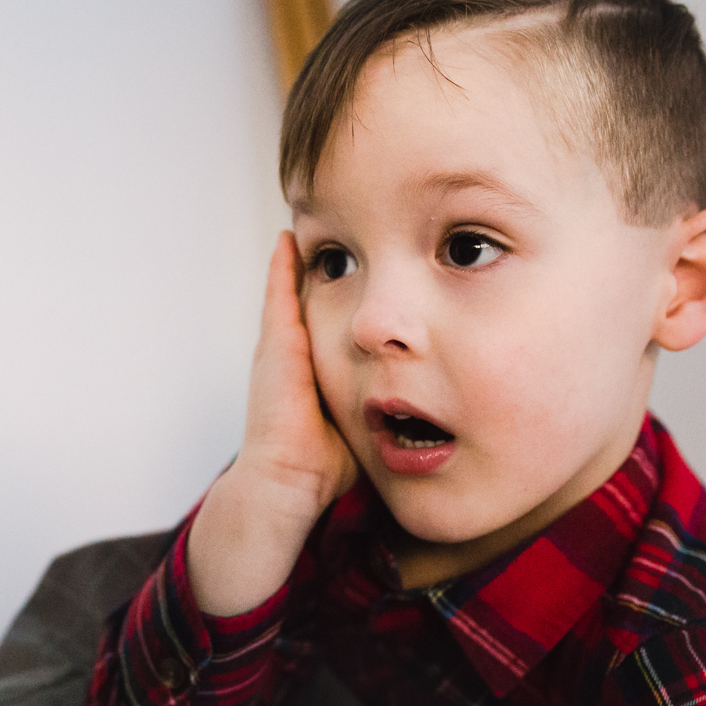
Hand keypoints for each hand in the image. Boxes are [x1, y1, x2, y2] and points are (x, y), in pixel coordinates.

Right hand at [187, 231, 356, 615]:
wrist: (289, 486)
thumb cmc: (327, 467)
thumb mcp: (365, 424)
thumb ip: (387, 405)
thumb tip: (430, 406)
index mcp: (316, 369)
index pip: (336, 316)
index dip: (349, 289)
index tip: (369, 259)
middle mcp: (295, 353)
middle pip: (317, 294)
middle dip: (330, 262)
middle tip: (344, 223)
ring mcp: (280, 348)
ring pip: (300, 290)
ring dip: (309, 257)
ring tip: (317, 219)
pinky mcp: (275, 349)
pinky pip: (280, 297)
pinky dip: (283, 268)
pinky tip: (290, 238)